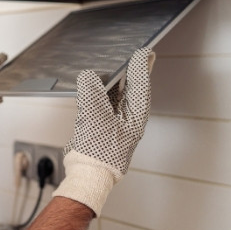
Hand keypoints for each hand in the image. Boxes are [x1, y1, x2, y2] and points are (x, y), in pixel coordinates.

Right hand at [53, 47, 155, 215]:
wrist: (88, 176)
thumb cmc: (98, 153)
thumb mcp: (95, 118)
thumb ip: (92, 94)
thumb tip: (88, 76)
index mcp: (134, 118)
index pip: (140, 88)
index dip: (140, 69)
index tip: (142, 53)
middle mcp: (128, 120)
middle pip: (133, 91)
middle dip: (135, 74)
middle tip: (140, 57)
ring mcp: (116, 124)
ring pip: (119, 98)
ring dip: (119, 82)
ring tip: (120, 67)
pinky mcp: (102, 128)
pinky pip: (105, 105)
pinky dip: (103, 93)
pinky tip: (98, 87)